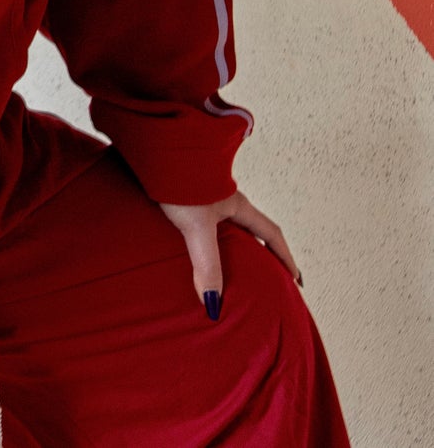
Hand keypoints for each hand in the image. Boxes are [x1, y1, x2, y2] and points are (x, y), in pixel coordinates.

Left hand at [159, 188, 301, 320]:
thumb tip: (213, 301)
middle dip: (262, 251)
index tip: (295, 278)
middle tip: (266, 274)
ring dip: (236, 244)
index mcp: (239, 206)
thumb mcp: (197, 227)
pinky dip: (210, 237)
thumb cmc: (180, 183)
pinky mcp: (188, 196)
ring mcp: (208, 197)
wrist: (157, 152)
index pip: (272, 234)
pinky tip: (198, 245)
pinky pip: (207, 221)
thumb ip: (207, 263)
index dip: (285, 257)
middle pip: (253, 229)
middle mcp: (227, 201)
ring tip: (233, 265)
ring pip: (230, 225)